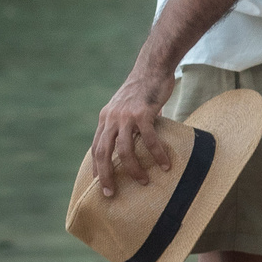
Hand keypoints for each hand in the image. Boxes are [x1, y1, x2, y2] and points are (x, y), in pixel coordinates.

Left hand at [89, 79, 174, 198]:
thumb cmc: (143, 89)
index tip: (99, 183)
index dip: (96, 166)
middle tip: (110, 193)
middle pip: (103, 152)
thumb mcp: (126, 107)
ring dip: (133, 169)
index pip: (96, 146)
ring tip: (144, 182)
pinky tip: (165, 165)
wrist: (152, 67)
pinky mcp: (143, 113)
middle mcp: (111, 118)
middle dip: (105, 176)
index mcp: (105, 118)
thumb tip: (135, 142)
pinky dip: (157, 154)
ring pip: (124, 150)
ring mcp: (126, 116)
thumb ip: (126, 124)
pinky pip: (148, 140)